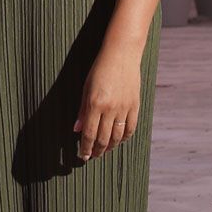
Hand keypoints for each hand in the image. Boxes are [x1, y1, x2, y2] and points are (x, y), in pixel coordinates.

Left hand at [73, 42, 143, 161]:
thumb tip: (77, 129)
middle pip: (103, 138)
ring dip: (109, 147)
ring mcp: (124, 108)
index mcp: (95, 104)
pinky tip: (118, 141)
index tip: (82, 156)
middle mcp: (110, 109)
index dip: (85, 148)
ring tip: (103, 151)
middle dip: (96, 151)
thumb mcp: (86, 88)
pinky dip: (124, 138)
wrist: (122, 54)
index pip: (89, 134)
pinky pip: (130, 128)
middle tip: (92, 156)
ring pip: (117, 137)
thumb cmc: (100, 69)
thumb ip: (82, 110)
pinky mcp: (135, 106)